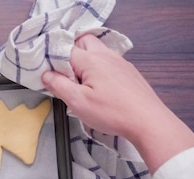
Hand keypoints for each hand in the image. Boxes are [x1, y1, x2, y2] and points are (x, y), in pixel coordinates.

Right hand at [42, 34, 193, 171]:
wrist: (148, 121)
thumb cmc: (111, 112)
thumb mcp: (78, 102)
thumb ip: (59, 85)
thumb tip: (46, 74)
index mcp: (91, 60)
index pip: (66, 49)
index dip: (54, 60)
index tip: (50, 75)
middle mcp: (106, 56)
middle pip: (84, 41)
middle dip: (71, 53)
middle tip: (64, 74)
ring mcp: (120, 62)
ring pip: (98, 51)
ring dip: (86, 61)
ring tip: (80, 82)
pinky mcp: (129, 72)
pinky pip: (109, 61)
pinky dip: (99, 68)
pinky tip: (99, 87)